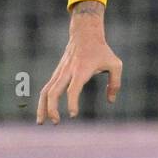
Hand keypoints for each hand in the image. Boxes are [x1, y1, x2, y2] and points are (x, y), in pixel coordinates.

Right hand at [36, 2, 122, 123]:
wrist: (85, 34)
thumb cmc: (102, 50)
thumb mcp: (115, 64)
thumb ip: (115, 83)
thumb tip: (111, 101)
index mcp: (81, 70)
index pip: (73, 88)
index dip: (72, 102)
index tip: (73, 114)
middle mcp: (67, 72)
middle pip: (53, 91)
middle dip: (52, 108)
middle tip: (56, 122)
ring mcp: (60, 72)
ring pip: (46, 91)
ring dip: (42, 107)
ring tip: (42, 122)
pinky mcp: (57, 74)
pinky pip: (47, 88)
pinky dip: (43, 101)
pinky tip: (44, 113)